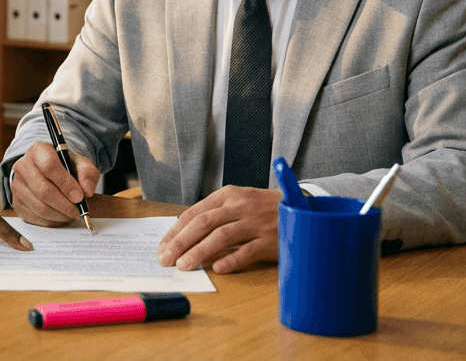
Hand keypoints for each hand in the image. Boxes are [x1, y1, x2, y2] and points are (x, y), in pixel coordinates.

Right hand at [9, 141, 100, 227]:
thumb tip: (87, 191)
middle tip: (78, 211)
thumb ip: (87, 174)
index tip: (79, 197)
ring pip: (39, 207)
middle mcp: (23, 166)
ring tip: (72, 215)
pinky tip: (61, 217)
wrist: (49, 172)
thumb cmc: (65, 167)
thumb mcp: (80, 164)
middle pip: (43, 190)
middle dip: (64, 205)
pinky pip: (33, 217)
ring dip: (59, 215)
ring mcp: (16, 185)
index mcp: (38, 150)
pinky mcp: (16, 202)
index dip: (65, 184)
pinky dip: (51, 221)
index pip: (49, 166)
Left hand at [157, 186, 281, 272]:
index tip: (163, 246)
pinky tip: (217, 269)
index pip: (194, 212)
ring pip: (222, 237)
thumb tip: (185, 238)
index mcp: (229, 195)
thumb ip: (216, 216)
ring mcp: (256, 223)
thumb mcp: (239, 203)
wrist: (303, 208)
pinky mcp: (271, 240)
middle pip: (204, 223)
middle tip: (166, 259)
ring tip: (184, 266)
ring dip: (199, 252)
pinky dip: (231, 260)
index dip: (176, 231)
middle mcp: (241, 206)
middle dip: (181, 242)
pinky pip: (247, 251)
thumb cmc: (264, 209)